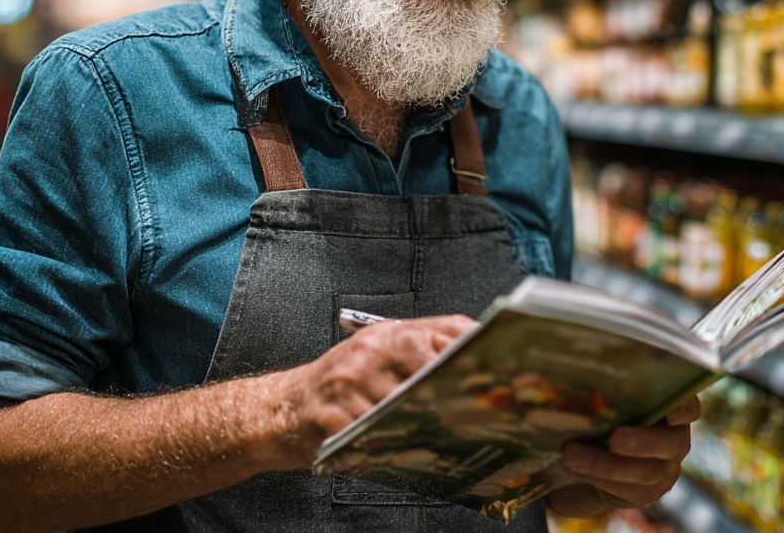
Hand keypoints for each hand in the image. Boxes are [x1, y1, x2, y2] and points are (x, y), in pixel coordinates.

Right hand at [261, 314, 474, 468]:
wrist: (281, 408)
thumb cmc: (338, 384)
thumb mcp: (379, 355)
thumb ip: (423, 352)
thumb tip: (476, 362)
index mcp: (390, 333)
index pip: (449, 332)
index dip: (478, 353)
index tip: (501, 373)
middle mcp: (372, 351)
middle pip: (434, 371)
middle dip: (456, 395)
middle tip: (480, 415)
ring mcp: (352, 382)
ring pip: (408, 410)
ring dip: (425, 428)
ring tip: (438, 438)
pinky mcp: (334, 416)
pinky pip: (375, 437)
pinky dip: (390, 448)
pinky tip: (396, 451)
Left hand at [547, 397, 699, 517]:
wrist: (598, 461)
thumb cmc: (607, 416)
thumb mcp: (613, 401)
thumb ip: (612, 390)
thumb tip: (580, 368)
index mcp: (670, 410)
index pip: (689, 406)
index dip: (683, 408)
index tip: (671, 410)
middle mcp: (675, 440)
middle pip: (670, 443)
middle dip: (641, 441)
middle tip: (615, 439)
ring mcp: (664, 470)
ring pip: (645, 472)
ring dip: (604, 464)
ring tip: (571, 456)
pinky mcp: (645, 493)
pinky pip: (626, 489)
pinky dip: (597, 477)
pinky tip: (575, 468)